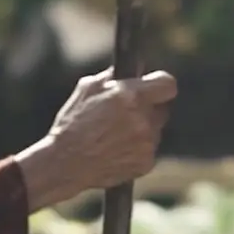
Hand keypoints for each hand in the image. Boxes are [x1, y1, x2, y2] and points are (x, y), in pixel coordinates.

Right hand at [17, 69, 177, 209]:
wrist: (65, 163)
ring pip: (155, 130)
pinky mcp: (146, 163)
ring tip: (115, 135)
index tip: (154, 88)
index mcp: (132, 97)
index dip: (161, 85)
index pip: (168, 84)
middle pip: (162, 109)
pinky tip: (116, 150)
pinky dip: (137, 149)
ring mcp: (147, 143)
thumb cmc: (73, 123)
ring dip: (142, 130)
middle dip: (149, 108)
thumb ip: (114, 76)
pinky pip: (149, 150)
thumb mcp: (88, 88)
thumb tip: (132, 70)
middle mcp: (144, 120)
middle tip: (129, 113)